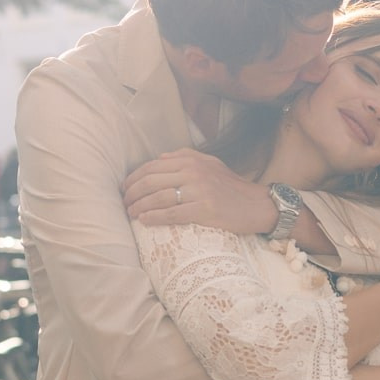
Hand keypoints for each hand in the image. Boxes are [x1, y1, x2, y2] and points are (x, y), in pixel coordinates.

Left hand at [125, 151, 276, 233]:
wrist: (256, 205)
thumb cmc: (231, 186)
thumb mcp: (209, 164)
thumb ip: (184, 158)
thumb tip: (158, 159)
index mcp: (190, 160)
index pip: (152, 167)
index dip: (133, 178)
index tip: (123, 189)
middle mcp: (193, 172)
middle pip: (151, 181)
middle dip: (132, 193)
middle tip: (123, 203)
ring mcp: (198, 190)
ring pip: (158, 198)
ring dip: (139, 207)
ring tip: (130, 214)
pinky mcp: (204, 209)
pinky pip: (172, 214)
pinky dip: (155, 217)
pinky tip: (145, 220)